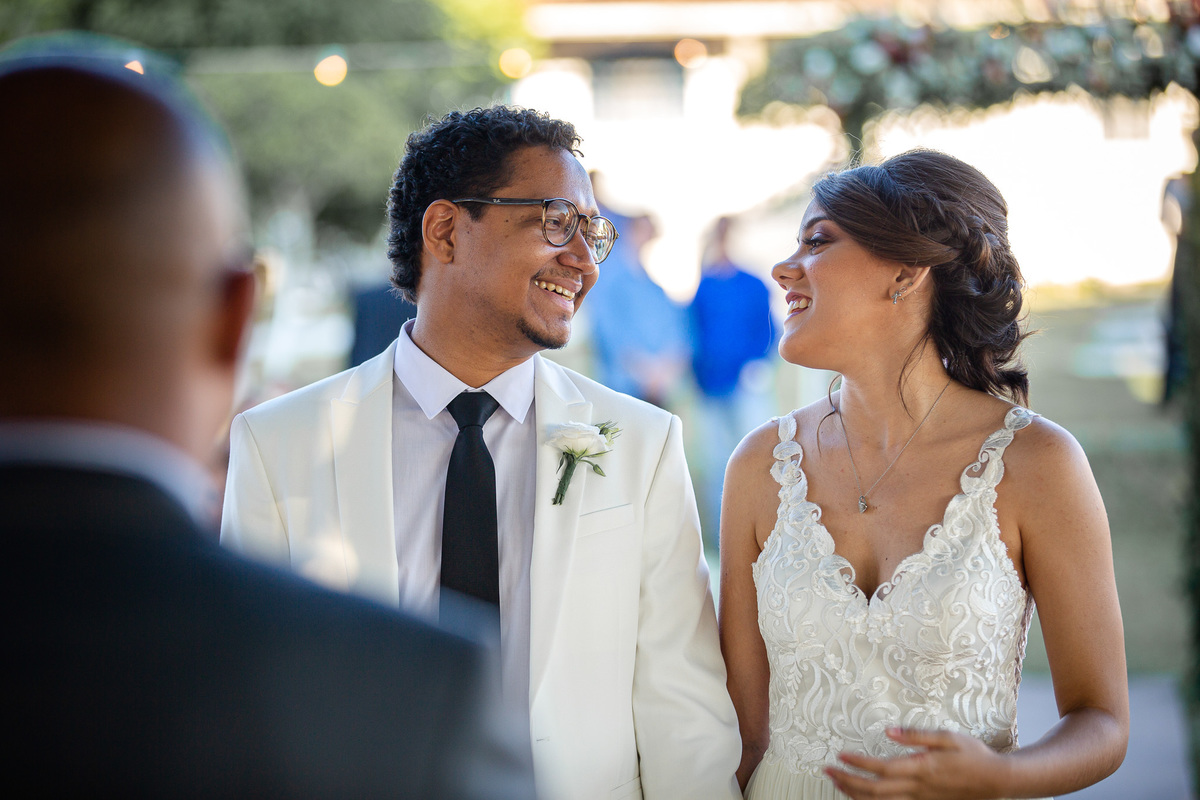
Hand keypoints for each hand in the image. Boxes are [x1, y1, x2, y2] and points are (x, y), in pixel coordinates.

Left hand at [825, 728, 1007, 799]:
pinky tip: (861, 797)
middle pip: (874, 790)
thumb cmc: (974, 755)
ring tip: (837, 783)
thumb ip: (917, 735)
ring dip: (855, 794)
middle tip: (827, 770)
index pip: (881, 769)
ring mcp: (921, 799)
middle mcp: (918, 788)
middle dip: (848, 781)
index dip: (858, 763)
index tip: (840, 755)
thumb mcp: (948, 737)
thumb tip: (890, 730)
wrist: (998, 781)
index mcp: (921, 768)